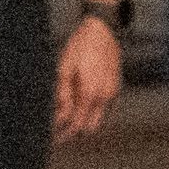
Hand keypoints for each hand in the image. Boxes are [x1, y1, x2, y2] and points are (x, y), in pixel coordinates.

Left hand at [55, 10, 123, 137]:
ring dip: (83, 120)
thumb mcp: (64, 69)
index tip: (52, 138)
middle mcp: (105, 97)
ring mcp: (113, 92)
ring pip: (98, 119)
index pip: (77, 125)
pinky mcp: (116, 87)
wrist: (102, 30)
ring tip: (66, 115)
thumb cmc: (79, 47)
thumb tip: (58, 117)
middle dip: (74, 132)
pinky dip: (92, 110)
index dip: (64, 134)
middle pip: (89, 128)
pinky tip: (79, 102)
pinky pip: (104, 108)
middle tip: (58, 131)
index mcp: (90, 93)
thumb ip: (62, 96)